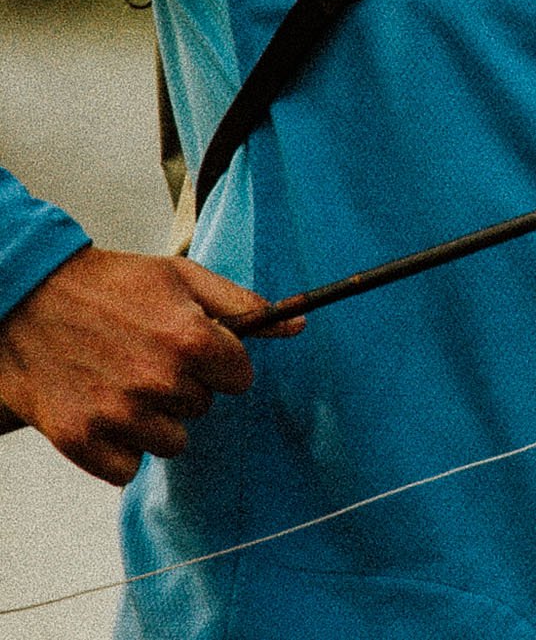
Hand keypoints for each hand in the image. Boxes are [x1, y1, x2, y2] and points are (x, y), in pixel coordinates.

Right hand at [0, 247, 302, 484]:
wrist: (26, 299)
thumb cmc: (110, 285)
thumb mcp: (182, 277)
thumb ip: (244, 304)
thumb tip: (297, 325)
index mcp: (191, 340)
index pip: (240, 379)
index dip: (219, 363)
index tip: (192, 349)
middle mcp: (158, 381)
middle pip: (203, 408)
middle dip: (183, 387)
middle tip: (145, 357)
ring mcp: (117, 415)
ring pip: (171, 442)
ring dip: (153, 420)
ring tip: (121, 383)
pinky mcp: (79, 441)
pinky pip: (127, 469)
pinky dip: (117, 449)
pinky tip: (101, 412)